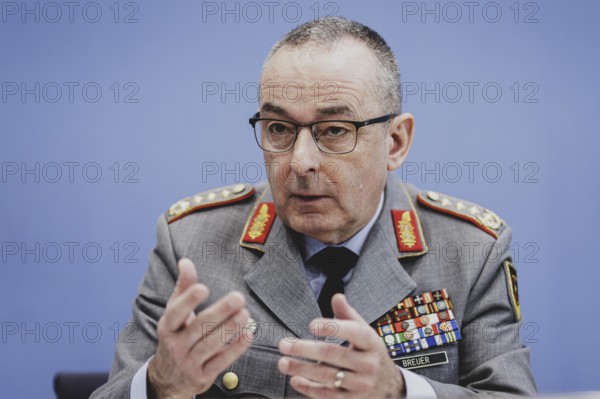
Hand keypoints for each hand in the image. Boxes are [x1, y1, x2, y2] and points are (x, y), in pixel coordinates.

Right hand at [148, 258, 252, 398]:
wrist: (168, 379)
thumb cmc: (177, 336)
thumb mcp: (174, 314)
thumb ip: (183, 288)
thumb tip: (186, 261)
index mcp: (167, 327)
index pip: (175, 313)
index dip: (188, 301)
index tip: (203, 288)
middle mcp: (175, 345)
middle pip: (199, 327)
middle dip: (220, 312)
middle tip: (239, 297)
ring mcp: (188, 362)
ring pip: (211, 345)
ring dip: (230, 329)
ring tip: (245, 314)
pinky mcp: (202, 376)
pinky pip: (221, 362)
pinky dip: (236, 348)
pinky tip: (248, 334)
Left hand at [277, 294, 404, 397]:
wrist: (389, 385)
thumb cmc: (370, 353)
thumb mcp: (365, 333)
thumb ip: (348, 315)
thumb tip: (336, 296)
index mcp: (371, 342)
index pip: (353, 332)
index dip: (331, 328)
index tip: (311, 325)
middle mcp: (367, 364)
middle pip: (333, 354)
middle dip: (305, 349)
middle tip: (284, 344)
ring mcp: (360, 384)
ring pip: (327, 376)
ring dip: (302, 369)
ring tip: (283, 363)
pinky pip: (327, 395)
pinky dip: (309, 388)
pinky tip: (295, 380)